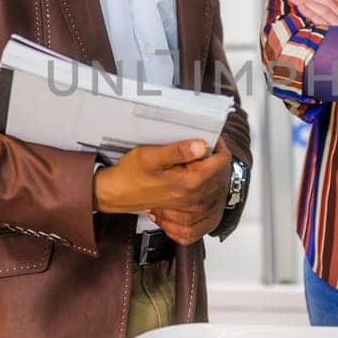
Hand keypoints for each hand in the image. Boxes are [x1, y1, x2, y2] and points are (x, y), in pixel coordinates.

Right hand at [94, 137, 229, 228]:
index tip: (208, 135)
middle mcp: (194, 196)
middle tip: (198, 142)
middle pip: (220, 170)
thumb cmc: (129, 176)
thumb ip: (177, 151)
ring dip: (208, 164)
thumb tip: (200, 145)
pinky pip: (205, 187)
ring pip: (214, 179)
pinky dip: (202, 174)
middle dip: (214, 154)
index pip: (221, 162)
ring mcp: (190, 201)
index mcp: (189, 184)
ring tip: (192, 153)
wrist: (115, 194)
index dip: (218, 145)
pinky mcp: (185, 202)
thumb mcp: (150, 157)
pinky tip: (186, 166)